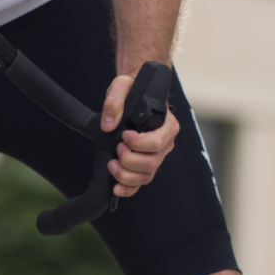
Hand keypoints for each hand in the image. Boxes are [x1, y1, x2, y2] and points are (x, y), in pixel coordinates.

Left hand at [101, 74, 179, 198]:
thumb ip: (114, 101)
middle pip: (152, 162)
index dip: (139, 144)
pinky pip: (141, 182)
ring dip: (126, 175)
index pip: (158, 142)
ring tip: (112, 164)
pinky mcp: (146, 164)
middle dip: (129, 160)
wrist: (132, 94)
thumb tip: (108, 125)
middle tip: (117, 148)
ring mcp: (157, 155)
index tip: (124, 136)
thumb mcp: (122, 86)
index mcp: (167, 124)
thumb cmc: (132, 89)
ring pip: (146, 175)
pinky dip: (129, 188)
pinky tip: (117, 187)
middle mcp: (166, 142)